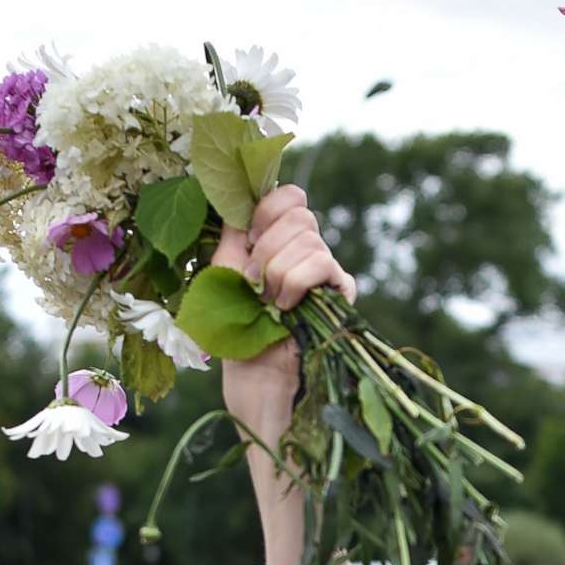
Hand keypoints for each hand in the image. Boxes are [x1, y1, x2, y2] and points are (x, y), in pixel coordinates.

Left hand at [210, 185, 351, 449]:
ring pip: (308, 239)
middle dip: (268, 247)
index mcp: (279, 238)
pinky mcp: (340, 292)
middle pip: (300, 213)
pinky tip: (286, 308)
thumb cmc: (235, 324)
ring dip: (277, 272)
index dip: (268, 209)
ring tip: (270, 302)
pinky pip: (322, 263)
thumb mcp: (225, 267)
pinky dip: (296, 282)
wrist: (251, 369)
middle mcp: (307, 248)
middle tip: (256, 281)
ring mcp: (326, 270)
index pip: (290, 196)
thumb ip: (236, 229)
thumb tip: (242, 194)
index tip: (249, 239)